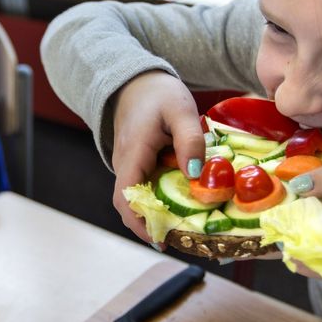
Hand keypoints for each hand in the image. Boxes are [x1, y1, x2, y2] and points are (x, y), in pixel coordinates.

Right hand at [110, 71, 206, 244]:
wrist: (136, 81)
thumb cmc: (158, 92)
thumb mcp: (180, 109)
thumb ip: (190, 140)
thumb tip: (196, 176)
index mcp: (133, 152)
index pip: (126, 197)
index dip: (140, 222)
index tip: (161, 239)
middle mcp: (124, 163)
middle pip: (127, 205)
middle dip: (149, 226)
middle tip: (180, 240)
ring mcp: (127, 165)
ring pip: (134, 199)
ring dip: (153, 215)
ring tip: (183, 228)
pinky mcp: (135, 164)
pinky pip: (141, 189)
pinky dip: (157, 202)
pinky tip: (180, 206)